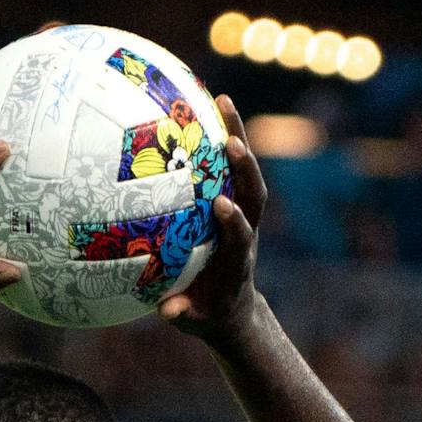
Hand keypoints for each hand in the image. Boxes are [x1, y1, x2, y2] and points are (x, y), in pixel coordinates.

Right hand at [159, 95, 269, 343]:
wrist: (233, 309)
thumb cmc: (208, 314)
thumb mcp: (195, 320)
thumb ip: (182, 313)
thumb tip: (166, 310)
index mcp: (236, 261)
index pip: (240, 238)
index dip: (234, 222)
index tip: (221, 206)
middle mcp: (246, 232)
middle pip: (254, 194)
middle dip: (246, 168)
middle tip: (232, 139)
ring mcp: (243, 215)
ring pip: (246, 173)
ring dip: (237, 137)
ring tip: (221, 100)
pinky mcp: (234, 203)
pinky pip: (230, 167)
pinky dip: (223, 138)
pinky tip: (203, 108)